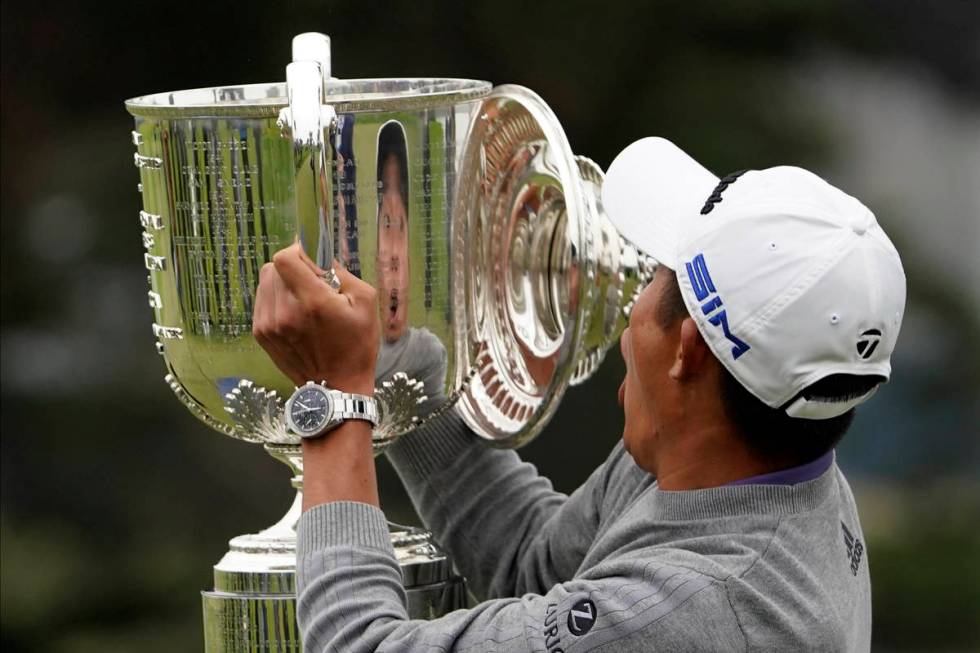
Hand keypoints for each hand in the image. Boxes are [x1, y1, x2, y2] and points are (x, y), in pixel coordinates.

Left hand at [252, 242, 379, 394]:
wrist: (336, 387)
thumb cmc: (357, 344)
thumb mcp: (365, 302)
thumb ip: (341, 272)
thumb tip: (319, 253)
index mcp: (312, 301)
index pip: (285, 258)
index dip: (298, 251)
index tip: (312, 259)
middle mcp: (285, 311)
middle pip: (273, 267)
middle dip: (293, 267)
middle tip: (313, 282)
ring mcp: (268, 324)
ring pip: (266, 282)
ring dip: (283, 282)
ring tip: (303, 300)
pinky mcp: (260, 334)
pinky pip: (262, 300)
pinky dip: (276, 299)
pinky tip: (295, 313)